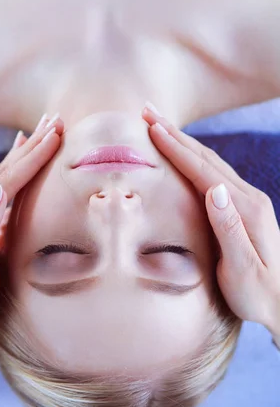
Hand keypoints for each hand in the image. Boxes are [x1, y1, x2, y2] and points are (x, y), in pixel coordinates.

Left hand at [0, 113, 63, 352]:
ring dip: (24, 151)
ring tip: (41, 130)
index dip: (33, 156)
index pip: (5, 179)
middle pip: (4, 169)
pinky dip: (13, 168)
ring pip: (2, 174)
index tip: (56, 134)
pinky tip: (16, 158)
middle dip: (32, 144)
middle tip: (55, 119)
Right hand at [142, 104, 279, 338]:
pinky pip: (213, 171)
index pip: (203, 171)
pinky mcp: (243, 206)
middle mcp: (247, 197)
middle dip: (175, 133)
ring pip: (210, 161)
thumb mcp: (243, 269)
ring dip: (183, 140)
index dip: (176, 148)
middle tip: (148, 111)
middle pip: (206, 157)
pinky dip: (193, 156)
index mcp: (245, 209)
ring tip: (159, 124)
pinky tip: (182, 152)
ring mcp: (247, 200)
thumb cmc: (260, 295)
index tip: (152, 127)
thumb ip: (229, 228)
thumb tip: (214, 190)